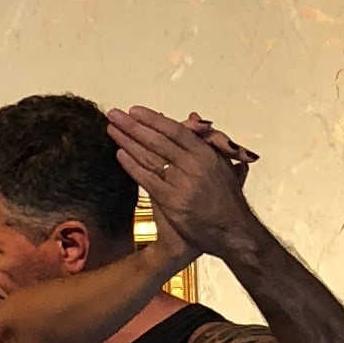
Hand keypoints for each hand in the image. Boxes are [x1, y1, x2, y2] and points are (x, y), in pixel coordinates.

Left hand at [108, 102, 248, 259]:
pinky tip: (119, 155)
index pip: (175, 130)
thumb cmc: (227, 198)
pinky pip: (147, 180)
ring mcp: (181, 184)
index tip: (135, 111)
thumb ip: (206, 139)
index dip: (153, 119)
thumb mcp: (223, 164)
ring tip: (112, 130)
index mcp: (206, 154)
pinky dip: (132, 166)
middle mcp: (194, 166)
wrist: (231, 231)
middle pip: (157, 141)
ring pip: (150, 158)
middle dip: (133, 126)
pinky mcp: (171, 202)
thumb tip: (192, 116)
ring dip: (128, 142)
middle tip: (114, 115)